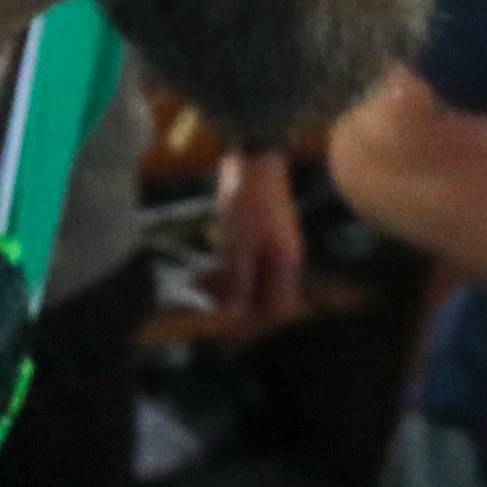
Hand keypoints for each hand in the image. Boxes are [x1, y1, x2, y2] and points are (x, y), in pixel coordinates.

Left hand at [207, 144, 311, 333]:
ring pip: (254, 277)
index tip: (227, 334)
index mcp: (285, 262)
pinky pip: (247, 260)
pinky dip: (228, 268)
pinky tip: (209, 265)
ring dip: (229, 286)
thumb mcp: (239, 242)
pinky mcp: (263, 230)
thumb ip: (238, 279)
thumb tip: (234, 314)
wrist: (254, 152)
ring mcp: (275, 242)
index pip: (276, 308)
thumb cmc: (248, 198)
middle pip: (265, 294)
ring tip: (201, 286)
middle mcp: (285, 256)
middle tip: (207, 308)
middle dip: (237, 305)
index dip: (253, 325)